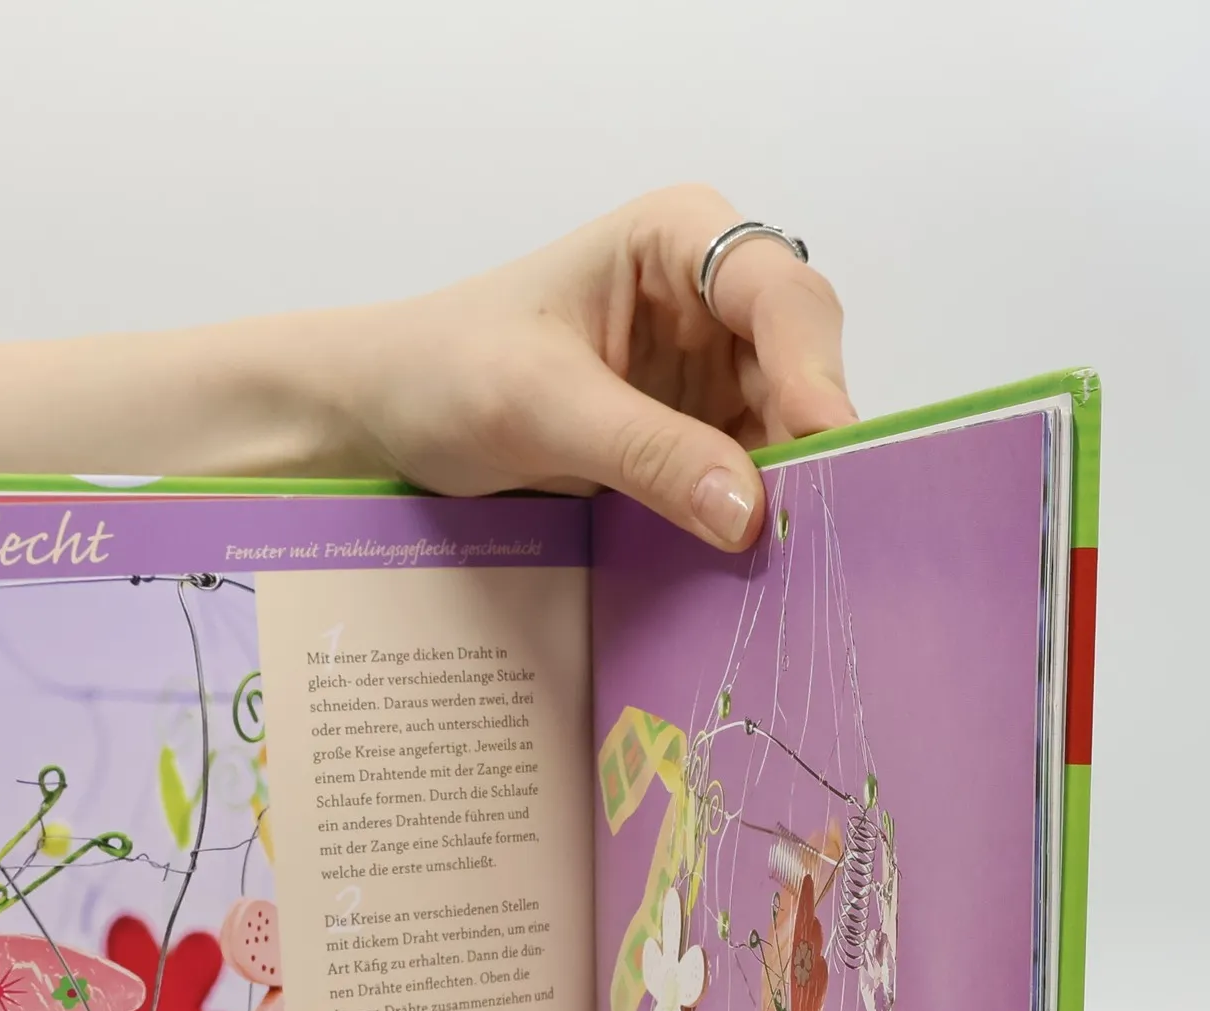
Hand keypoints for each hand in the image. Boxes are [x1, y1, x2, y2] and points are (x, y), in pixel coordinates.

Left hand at [348, 184, 853, 548]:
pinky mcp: (686, 442)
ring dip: (788, 494)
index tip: (825, 443)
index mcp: (677, 240)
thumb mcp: (538, 406)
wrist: (384, 417)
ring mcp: (704, 375)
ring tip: (795, 565)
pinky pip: (741, 481)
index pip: (777, 293)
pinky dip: (748, 521)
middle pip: (798, 365)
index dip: (814, 368)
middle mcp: (708, 300)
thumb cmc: (445, 371)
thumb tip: (748, 513)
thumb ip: (645, 452)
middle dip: (811, 443)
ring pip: (782, 432)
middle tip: (822, 529)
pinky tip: (753, 571)